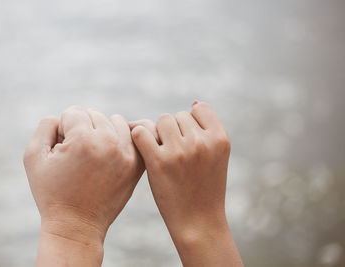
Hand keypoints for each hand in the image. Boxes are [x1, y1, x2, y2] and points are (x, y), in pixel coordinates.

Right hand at [23, 106, 143, 266]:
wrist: (77, 225)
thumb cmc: (51, 193)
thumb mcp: (33, 158)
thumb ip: (45, 126)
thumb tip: (62, 117)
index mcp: (83, 140)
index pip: (74, 112)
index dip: (62, 129)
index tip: (61, 150)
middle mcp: (109, 143)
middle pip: (94, 114)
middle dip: (81, 129)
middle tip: (75, 154)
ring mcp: (127, 154)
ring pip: (115, 120)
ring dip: (102, 131)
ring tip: (92, 152)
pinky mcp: (137, 164)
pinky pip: (132, 136)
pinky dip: (120, 139)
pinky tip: (109, 152)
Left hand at [130, 102, 242, 266]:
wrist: (197, 221)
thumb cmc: (205, 186)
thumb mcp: (216, 156)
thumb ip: (207, 129)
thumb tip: (193, 102)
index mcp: (220, 138)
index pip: (200, 108)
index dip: (192, 122)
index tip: (190, 140)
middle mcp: (201, 142)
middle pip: (178, 116)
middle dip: (175, 131)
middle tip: (177, 154)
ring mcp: (180, 151)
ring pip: (161, 121)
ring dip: (159, 135)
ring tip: (165, 155)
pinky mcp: (158, 162)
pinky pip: (142, 132)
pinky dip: (140, 138)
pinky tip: (146, 151)